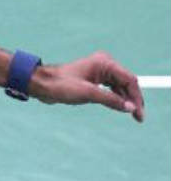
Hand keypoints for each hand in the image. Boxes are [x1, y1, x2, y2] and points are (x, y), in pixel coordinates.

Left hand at [30, 52, 144, 122]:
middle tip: (138, 117)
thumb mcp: (87, 93)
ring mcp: (99, 72)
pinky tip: (119, 108)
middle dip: (133, 99)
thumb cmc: (60, 85)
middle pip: (126, 83)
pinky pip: (110, 89)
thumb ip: (110, 100)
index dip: (136, 97)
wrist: (41, 84)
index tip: (139, 113)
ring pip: (119, 87)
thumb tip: (130, 107)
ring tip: (132, 115)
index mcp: (104, 63)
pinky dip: (115, 99)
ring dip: (125, 100)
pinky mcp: (93, 79)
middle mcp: (104, 64)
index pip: (129, 80)